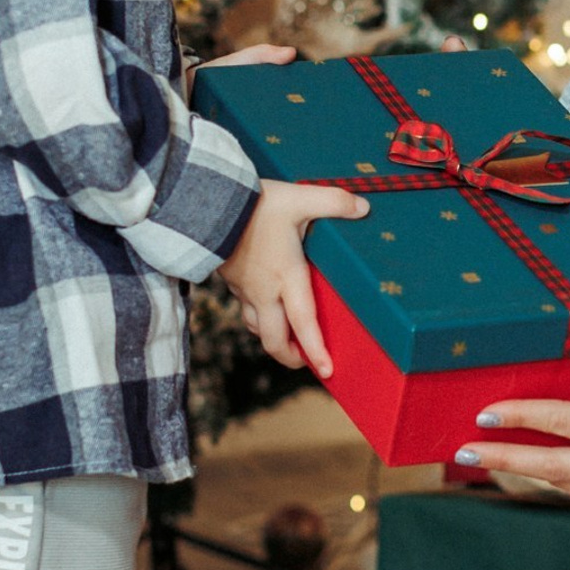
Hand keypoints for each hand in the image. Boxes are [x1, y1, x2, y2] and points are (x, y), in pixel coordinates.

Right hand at [207, 32, 464, 373]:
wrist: (204, 203)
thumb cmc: (254, 204)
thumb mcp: (299, 198)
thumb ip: (333, 202)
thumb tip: (364, 208)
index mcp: (286, 276)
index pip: (303, 324)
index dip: (316, 351)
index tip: (328, 372)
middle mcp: (265, 291)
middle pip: (274, 340)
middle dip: (291, 357)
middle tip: (307, 362)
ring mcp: (244, 289)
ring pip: (258, 327)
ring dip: (274, 338)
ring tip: (289, 340)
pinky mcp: (230, 280)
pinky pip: (246, 309)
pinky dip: (259, 317)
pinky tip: (267, 306)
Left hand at [453, 292, 569, 512]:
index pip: (566, 423)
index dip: (523, 417)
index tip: (486, 413)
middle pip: (551, 465)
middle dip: (503, 458)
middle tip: (462, 449)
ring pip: (560, 482)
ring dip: (521, 469)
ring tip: (481, 457)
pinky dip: (551, 475)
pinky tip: (524, 463)